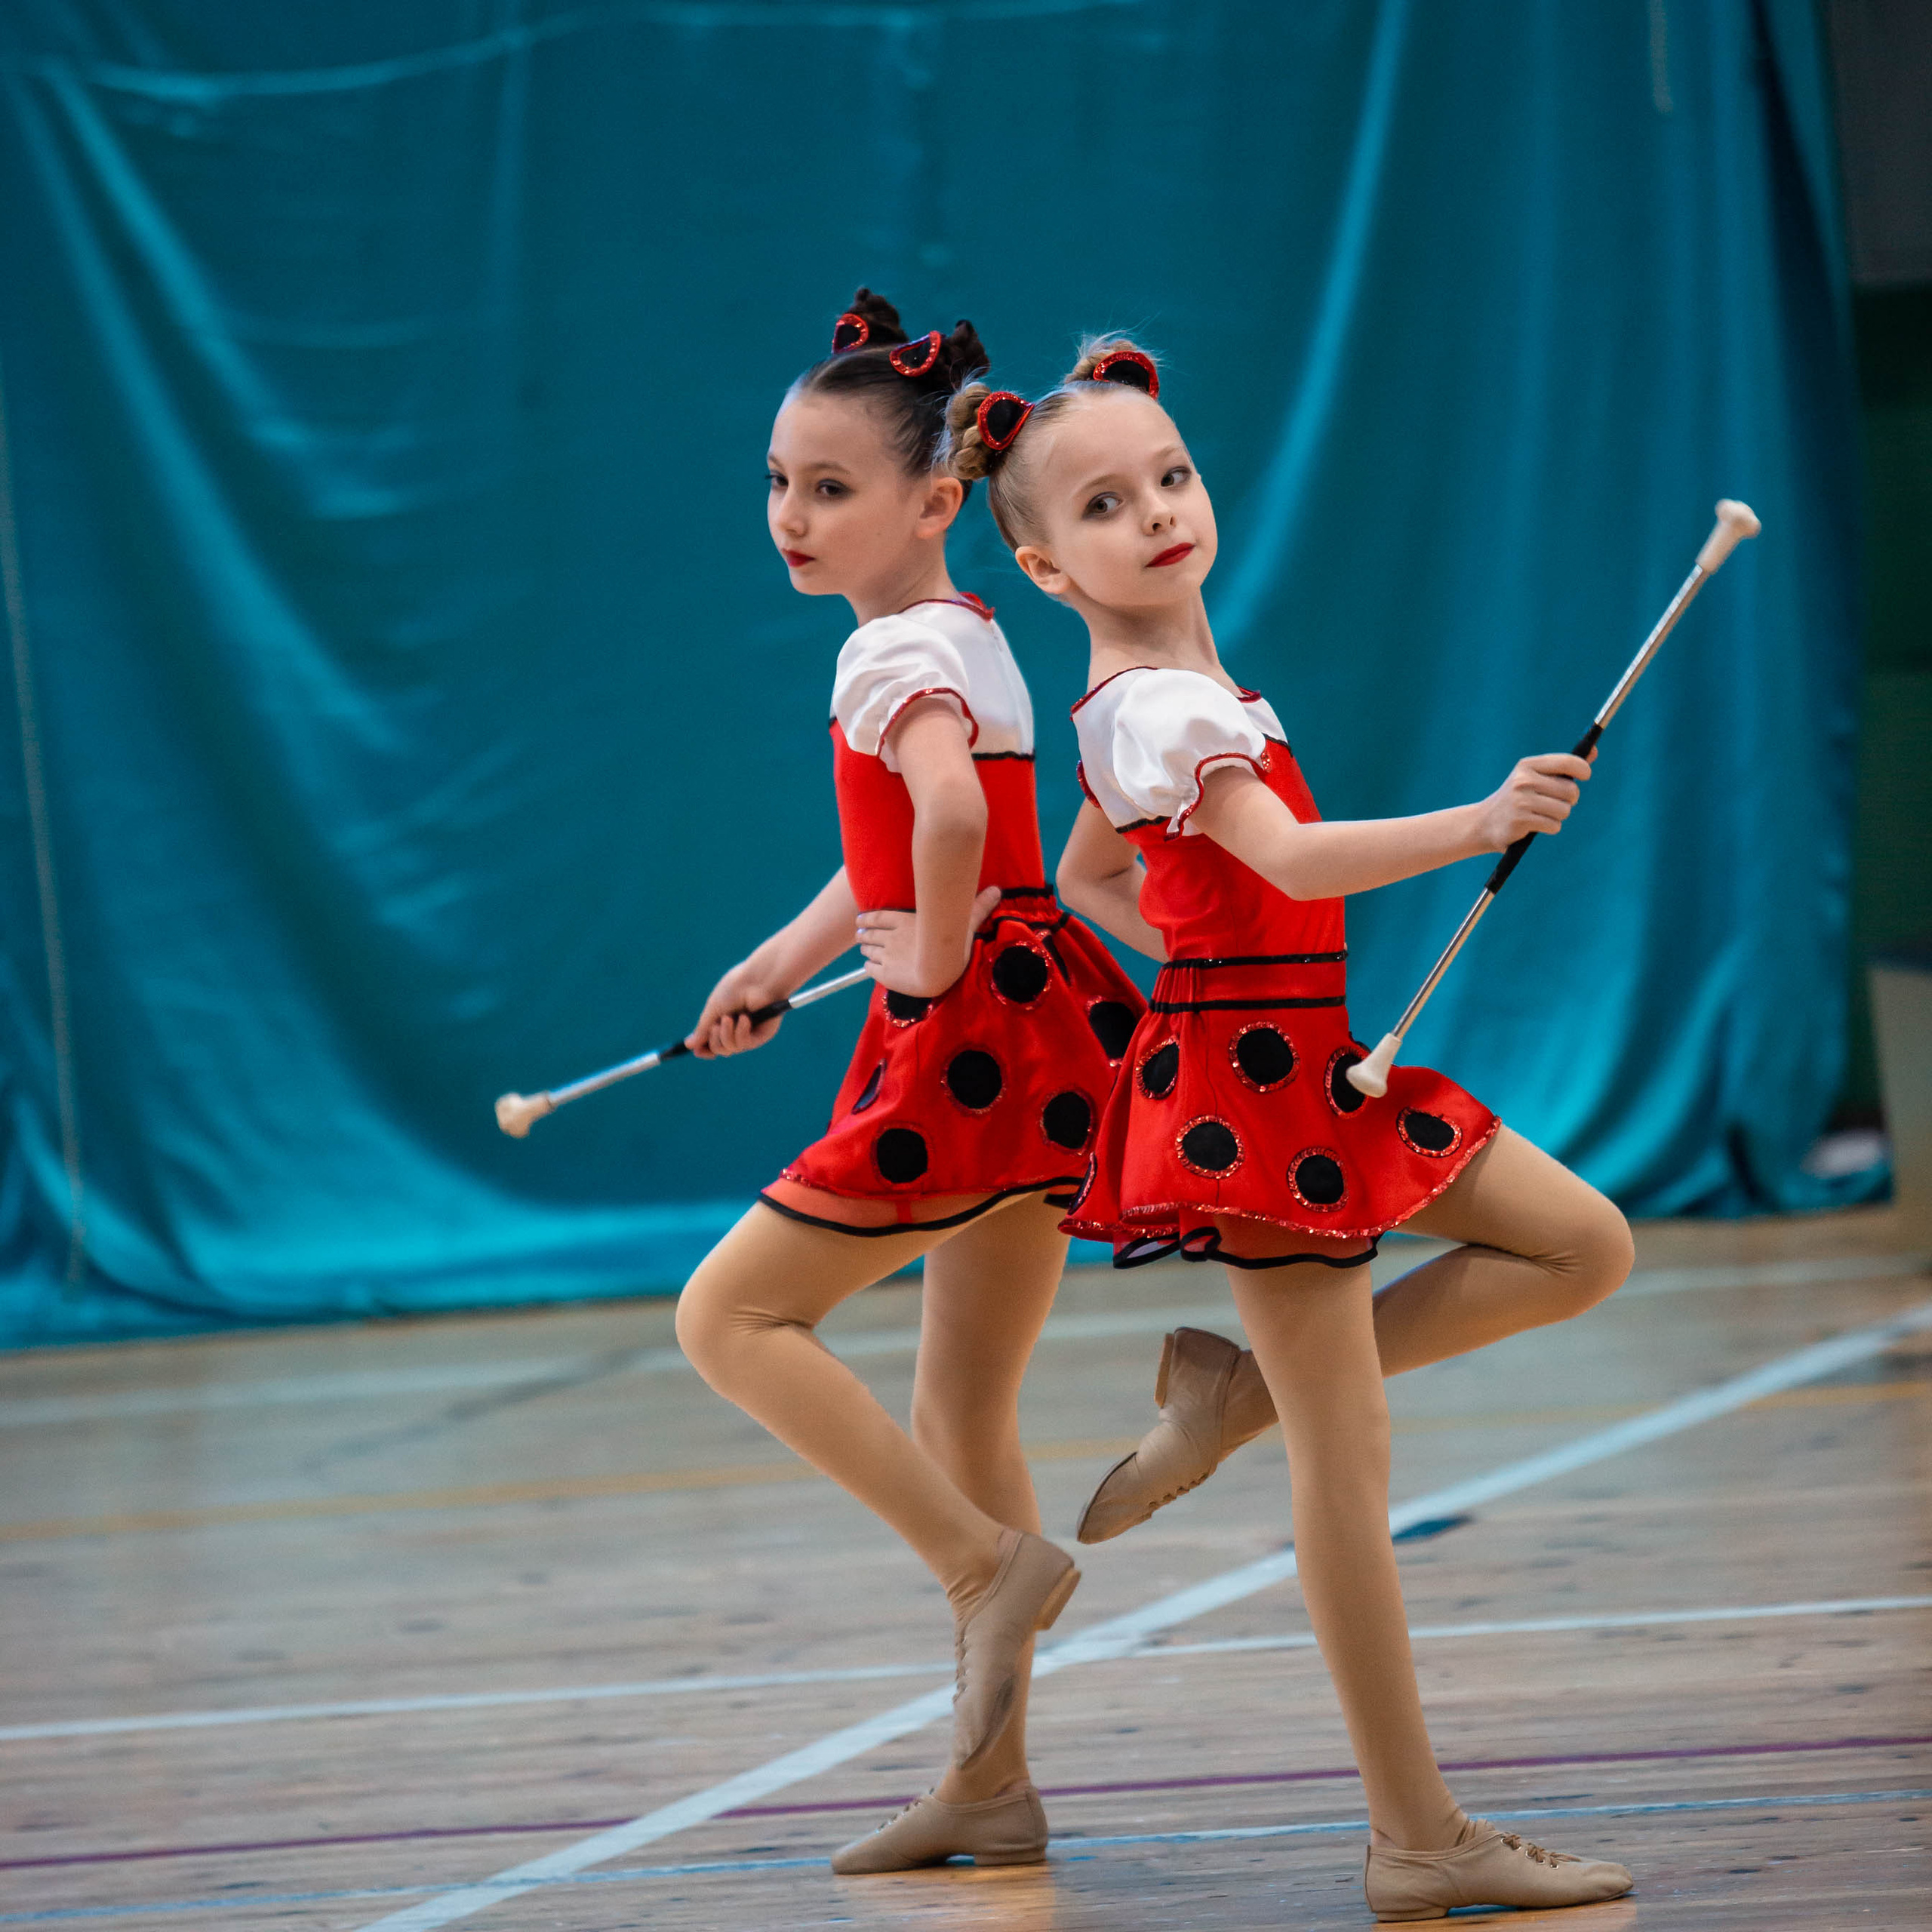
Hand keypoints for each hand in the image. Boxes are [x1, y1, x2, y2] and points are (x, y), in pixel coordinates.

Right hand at [685, 959, 786, 1057]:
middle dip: (715, 1041)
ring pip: (732, 1048)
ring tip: (729, 1018)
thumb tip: (689, 1045)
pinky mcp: (762, 1034)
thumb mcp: (713, 1009)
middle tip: (716, 1026)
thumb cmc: (735, 988)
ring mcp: (750, 1032)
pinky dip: (741, 1033)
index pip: (714, 1043)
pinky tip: (745, 1019)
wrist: (756, 979)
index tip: (697, 1051)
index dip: (705, 1050)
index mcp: (724, 1020)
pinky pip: (746, 1044)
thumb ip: (703, 1028)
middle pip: (721, 1049)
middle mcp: (737, 1028)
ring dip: (726, 1035)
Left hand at [856, 886, 1002, 996]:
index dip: (866, 918)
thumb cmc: (952, 947)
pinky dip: (868, 965)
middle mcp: (891, 936)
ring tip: (863, 948)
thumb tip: (998, 889)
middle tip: (859, 936)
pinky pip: (869, 968)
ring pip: (867, 949)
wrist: (937, 973)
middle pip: (868, 933)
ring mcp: (885, 955)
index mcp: (904, 922)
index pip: (877, 917)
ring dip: (864, 948)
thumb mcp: (964, 923)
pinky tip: (869, 966)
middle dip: (862, 934)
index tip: (860, 920)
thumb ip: (977, 908)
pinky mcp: (883, 973)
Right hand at [1475, 751, 1592, 850]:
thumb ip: (1562, 767)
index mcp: (1528, 765)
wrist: (1484, 823)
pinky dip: (1549, 827)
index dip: (1583, 769)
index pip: (1567, 762)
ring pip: (1564, 810)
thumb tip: (1593, 752)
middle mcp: (1524, 780)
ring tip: (1541, 814)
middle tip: (1554, 802)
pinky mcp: (1521, 820)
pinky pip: (1554, 825)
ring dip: (1558, 816)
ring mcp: (1522, 801)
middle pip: (1571, 790)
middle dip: (1569, 800)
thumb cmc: (1517, 798)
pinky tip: (1535, 825)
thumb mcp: (1534, 777)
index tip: (1585, 776)